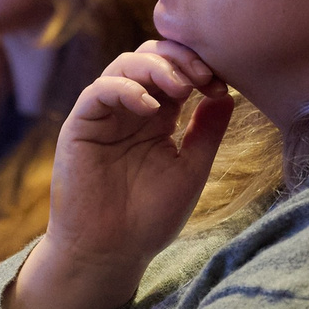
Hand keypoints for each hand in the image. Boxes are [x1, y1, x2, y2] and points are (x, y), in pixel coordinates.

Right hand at [4, 39, 232, 308]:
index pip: (176, 71)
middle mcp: (129, 110)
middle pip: (150, 56)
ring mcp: (104, 115)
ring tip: (180, 89)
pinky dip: (125, 89)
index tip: (220, 85)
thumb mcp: (191, 170)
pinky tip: (149, 108)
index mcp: (157, 118)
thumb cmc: (150, 218)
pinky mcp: (80, 126)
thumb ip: (207, 132)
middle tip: (203, 77)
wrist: (110, 252)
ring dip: (156, 68)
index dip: (198, 67)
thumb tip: (228, 93)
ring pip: (124, 65)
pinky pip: (99, 91)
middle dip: (179, 58)